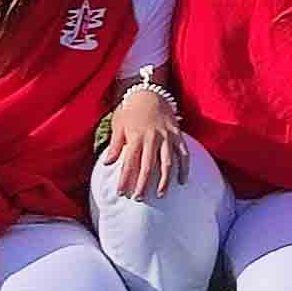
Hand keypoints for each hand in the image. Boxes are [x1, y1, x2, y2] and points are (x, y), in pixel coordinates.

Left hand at [102, 81, 184, 199]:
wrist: (149, 92)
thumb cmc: (130, 109)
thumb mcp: (119, 124)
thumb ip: (115, 145)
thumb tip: (107, 163)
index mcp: (135, 137)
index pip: (129, 163)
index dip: (125, 180)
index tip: (121, 193)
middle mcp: (152, 138)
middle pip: (147, 167)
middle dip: (142, 185)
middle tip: (138, 198)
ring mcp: (166, 137)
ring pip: (167, 163)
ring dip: (163, 180)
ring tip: (160, 194)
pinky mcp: (177, 135)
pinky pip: (183, 154)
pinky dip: (184, 168)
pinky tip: (182, 181)